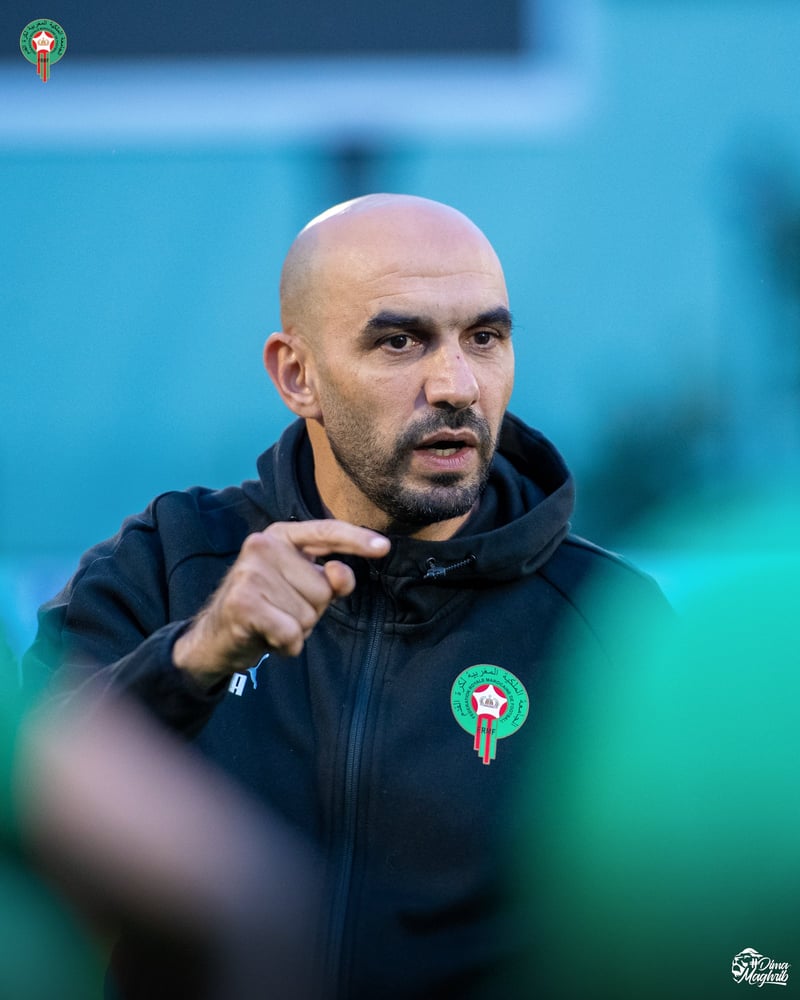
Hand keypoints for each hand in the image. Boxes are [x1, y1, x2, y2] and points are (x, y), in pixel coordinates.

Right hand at [173, 520, 389, 687]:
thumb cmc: (268, 608)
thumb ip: (331, 579)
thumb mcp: (303, 589)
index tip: (384, 548)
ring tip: (272, 622)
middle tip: (281, 611)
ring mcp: (250, 572)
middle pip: (323, 589)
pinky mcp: (242, 602)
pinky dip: (287, 644)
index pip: (326, 532)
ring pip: (309, 613)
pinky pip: (292, 632)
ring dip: (297, 628)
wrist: (216, 638)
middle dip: (311, 610)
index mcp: (281, 535)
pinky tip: (267, 638)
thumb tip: (342, 574)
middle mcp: (262, 545)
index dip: (357, 539)